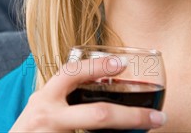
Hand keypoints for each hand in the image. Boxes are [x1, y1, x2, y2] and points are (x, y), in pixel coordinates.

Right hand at [9, 56, 166, 131]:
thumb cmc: (32, 130)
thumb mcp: (41, 108)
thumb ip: (62, 97)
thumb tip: (102, 81)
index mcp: (44, 98)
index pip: (70, 74)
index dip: (97, 67)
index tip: (123, 64)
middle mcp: (48, 117)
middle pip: (98, 115)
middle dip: (133, 115)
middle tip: (158, 117)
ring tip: (149, 130)